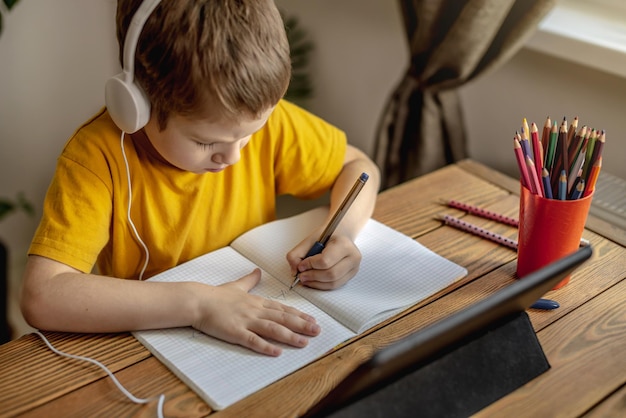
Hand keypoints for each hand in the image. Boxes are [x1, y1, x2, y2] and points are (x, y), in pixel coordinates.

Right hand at [191, 269, 319, 355]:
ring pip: (272, 329)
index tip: (313, 320)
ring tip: (304, 343)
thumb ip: (249, 280)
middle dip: (301, 325)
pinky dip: (266, 346)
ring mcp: (246, 321)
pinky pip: (253, 340)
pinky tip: (277, 352)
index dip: (299, 315)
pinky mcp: (235, 332)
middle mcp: (255, 310)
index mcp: (257, 301)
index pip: (282, 308)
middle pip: (283, 318)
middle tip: (317, 331)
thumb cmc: (215, 295)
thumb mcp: (236, 286)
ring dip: (290, 336)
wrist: (197, 301)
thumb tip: (257, 271)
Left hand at [287, 233, 361, 289]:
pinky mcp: (351, 275)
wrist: (341, 234)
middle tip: (301, 276)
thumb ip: (297, 253)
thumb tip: (294, 271)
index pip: (325, 261)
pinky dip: (321, 285)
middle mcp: (353, 257)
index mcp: (344, 244)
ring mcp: (354, 267)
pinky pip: (335, 285)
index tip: (301, 265)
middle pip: (331, 274)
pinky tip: (313, 281)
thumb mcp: (310, 239)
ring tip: (305, 279)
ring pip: (333, 282)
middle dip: (312, 276)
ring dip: (316, 283)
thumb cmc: (327, 236)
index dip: (310, 265)